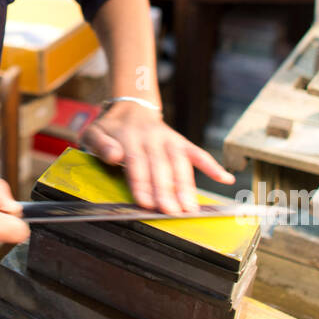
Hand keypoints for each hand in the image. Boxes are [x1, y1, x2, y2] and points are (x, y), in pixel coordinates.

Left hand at [81, 101, 235, 214]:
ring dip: (186, 185)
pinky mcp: (180, 141)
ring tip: (190, 207)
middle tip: (171, 211)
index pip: (136, 162)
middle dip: (166, 190)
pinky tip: (225, 179)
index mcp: (128, 137)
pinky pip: (197, 152)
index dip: (141, 183)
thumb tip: (114, 155)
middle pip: (160, 166)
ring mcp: (168, 138)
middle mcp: (151, 137)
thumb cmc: (109, 128)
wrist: (128, 108)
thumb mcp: (94, 132)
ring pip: (180, 162)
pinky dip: (212, 166)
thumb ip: (100, 144)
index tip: (145, 202)